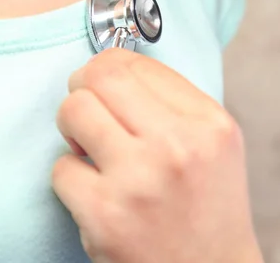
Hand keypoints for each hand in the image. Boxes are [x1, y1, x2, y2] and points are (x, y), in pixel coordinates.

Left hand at [52, 48, 262, 262]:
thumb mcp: (218, 142)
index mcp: (209, 124)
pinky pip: (61, 169)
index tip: (107, 84)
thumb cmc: (212, 207)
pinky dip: (74, 178)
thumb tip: (117, 68)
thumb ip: (177, 101)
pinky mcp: (106, 215)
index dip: (111, 68)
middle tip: (92, 110)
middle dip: (84, 87)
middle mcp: (178, 146)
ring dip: (75, 129)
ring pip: (73, 112)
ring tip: (94, 148)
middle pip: (100, 76)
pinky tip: (100, 191)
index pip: (138, 64)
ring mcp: (140, 180)